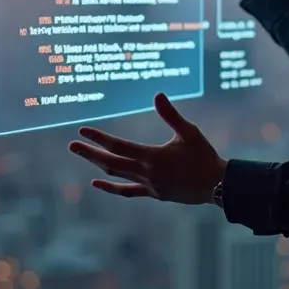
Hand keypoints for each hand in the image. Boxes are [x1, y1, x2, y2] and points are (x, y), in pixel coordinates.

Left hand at [68, 92, 226, 204]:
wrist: (216, 184)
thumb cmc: (204, 155)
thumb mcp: (188, 131)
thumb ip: (170, 114)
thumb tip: (157, 94)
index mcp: (152, 156)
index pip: (118, 145)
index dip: (99, 138)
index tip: (82, 130)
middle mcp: (146, 173)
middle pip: (110, 162)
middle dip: (90, 153)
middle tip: (72, 145)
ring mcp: (148, 186)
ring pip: (116, 175)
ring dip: (98, 165)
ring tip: (83, 156)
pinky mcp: (154, 194)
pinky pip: (127, 191)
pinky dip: (111, 187)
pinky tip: (98, 182)